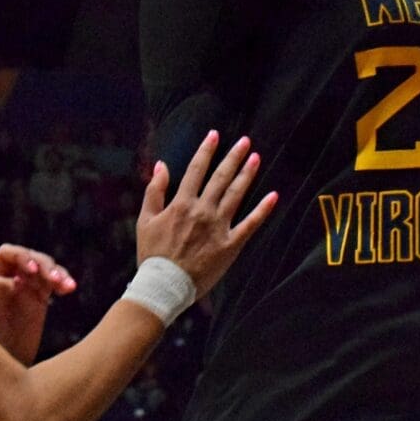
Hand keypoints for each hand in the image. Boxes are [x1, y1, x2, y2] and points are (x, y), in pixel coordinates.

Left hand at [0, 245, 76, 361]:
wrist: (4, 361)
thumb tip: (10, 280)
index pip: (7, 254)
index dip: (21, 256)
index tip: (32, 270)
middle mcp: (11, 279)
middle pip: (30, 258)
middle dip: (44, 265)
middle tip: (54, 280)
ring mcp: (27, 288)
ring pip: (45, 268)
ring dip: (57, 272)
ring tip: (67, 285)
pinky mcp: (41, 299)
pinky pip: (54, 283)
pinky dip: (63, 283)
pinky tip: (70, 288)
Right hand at [135, 130, 277, 297]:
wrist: (164, 285)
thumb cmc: (152, 255)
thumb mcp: (146, 220)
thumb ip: (154, 191)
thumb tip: (160, 165)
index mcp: (182, 204)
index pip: (196, 170)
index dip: (206, 150)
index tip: (214, 135)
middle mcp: (202, 211)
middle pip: (220, 177)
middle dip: (233, 157)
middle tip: (245, 141)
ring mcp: (218, 227)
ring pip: (236, 194)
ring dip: (247, 174)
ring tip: (256, 158)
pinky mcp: (230, 245)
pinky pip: (250, 224)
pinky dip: (263, 209)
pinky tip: (273, 196)